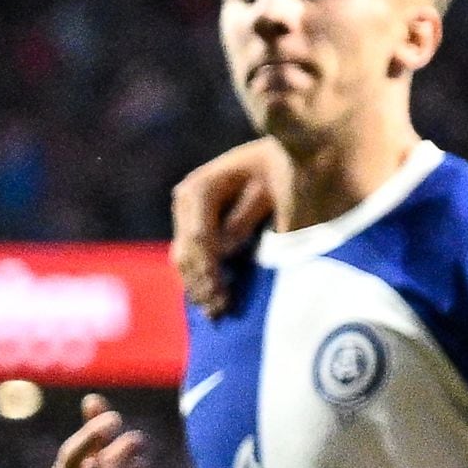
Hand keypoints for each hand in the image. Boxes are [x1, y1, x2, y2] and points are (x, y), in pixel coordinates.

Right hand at [170, 140, 283, 313]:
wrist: (285, 155)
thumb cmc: (284, 170)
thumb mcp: (271, 190)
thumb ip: (243, 219)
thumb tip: (221, 251)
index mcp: (201, 188)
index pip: (198, 237)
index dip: (208, 269)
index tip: (222, 295)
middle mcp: (186, 200)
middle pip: (186, 250)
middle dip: (202, 282)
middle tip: (219, 311)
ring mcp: (186, 213)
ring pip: (182, 257)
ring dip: (198, 285)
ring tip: (215, 312)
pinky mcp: (194, 225)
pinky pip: (189, 257)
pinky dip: (198, 279)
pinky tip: (209, 300)